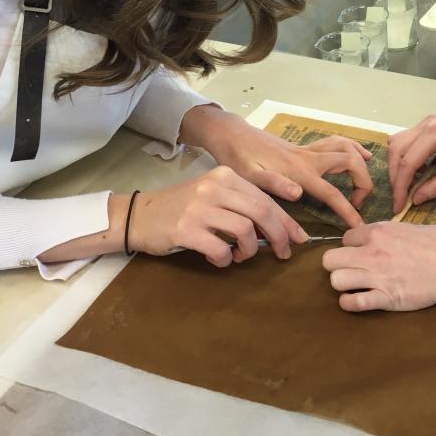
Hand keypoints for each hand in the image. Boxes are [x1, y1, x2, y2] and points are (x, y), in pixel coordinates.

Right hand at [125, 166, 307, 265]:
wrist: (137, 216)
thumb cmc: (179, 208)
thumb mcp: (211, 195)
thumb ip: (240, 205)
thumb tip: (278, 227)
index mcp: (224, 176)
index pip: (265, 198)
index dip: (286, 220)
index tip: (298, 237)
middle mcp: (214, 187)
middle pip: (261, 211)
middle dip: (279, 235)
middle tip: (283, 253)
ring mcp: (199, 208)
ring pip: (244, 230)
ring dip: (250, 249)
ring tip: (241, 256)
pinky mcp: (186, 229)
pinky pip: (220, 249)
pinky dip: (226, 259)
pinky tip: (220, 259)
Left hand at [180, 106, 373, 227]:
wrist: (231, 135)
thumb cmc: (238, 158)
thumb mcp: (249, 175)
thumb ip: (274, 184)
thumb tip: (298, 194)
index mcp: (299, 171)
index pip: (332, 193)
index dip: (348, 210)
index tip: (359, 226)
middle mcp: (309, 158)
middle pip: (349, 162)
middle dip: (363, 181)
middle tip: (358, 202)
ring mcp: (308, 150)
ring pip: (345, 146)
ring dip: (360, 159)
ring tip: (366, 176)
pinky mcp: (305, 147)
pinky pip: (336, 142)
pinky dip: (351, 147)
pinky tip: (358, 154)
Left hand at [321, 222, 435, 311]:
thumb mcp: (410, 227)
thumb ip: (388, 232)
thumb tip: (378, 236)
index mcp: (378, 232)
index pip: (345, 237)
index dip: (351, 246)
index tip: (360, 252)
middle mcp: (372, 253)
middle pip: (330, 260)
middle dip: (337, 265)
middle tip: (350, 269)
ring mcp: (377, 276)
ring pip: (336, 281)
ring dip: (342, 284)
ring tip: (353, 285)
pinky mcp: (386, 298)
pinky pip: (353, 303)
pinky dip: (350, 303)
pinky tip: (357, 300)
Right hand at [388, 114, 435, 209]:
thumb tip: (415, 200)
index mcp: (434, 133)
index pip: (407, 163)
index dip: (400, 187)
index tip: (398, 206)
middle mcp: (425, 124)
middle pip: (396, 150)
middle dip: (395, 176)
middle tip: (401, 197)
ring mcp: (427, 122)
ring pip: (398, 143)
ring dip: (399, 164)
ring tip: (409, 183)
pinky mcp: (431, 125)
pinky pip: (409, 140)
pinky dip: (407, 156)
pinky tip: (420, 170)